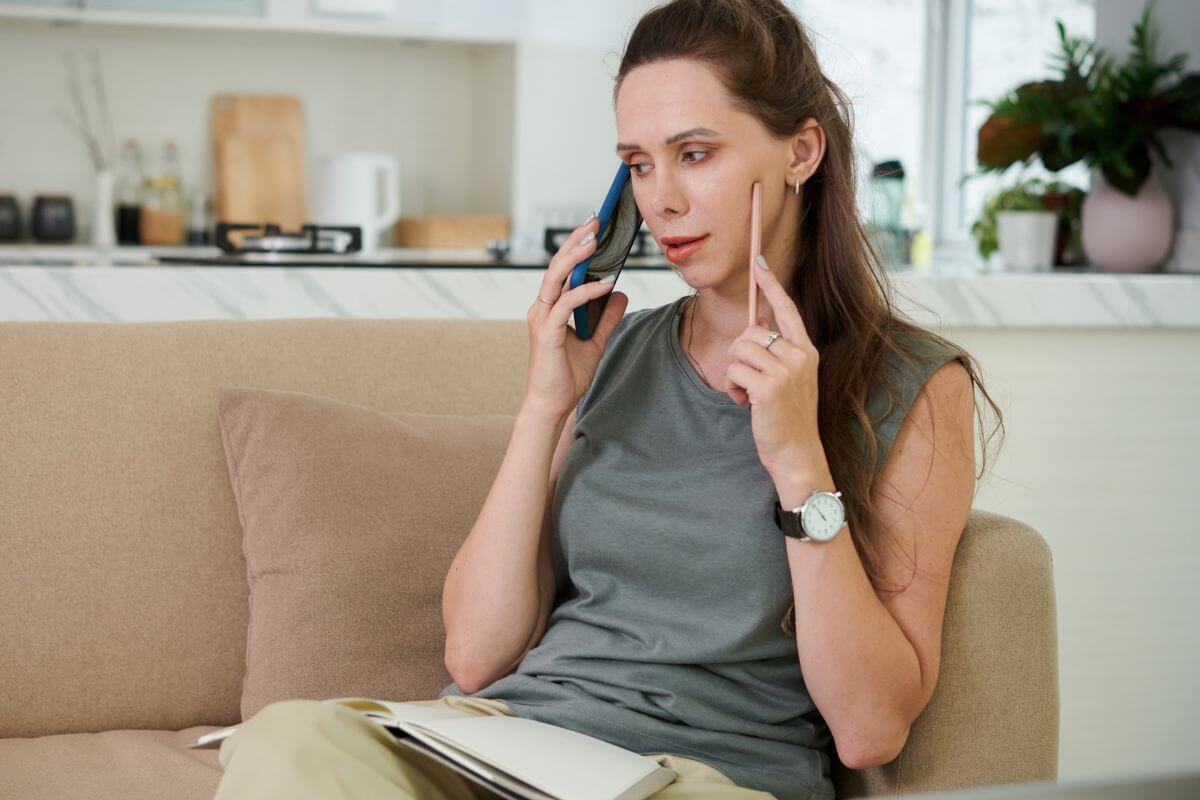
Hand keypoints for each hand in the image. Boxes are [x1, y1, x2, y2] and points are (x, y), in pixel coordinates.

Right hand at [524, 214, 628, 418]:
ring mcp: (542, 319)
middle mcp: (542, 308)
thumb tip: (621, 294)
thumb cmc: (567, 376)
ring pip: (556, 278)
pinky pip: (567, 304)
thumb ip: (607, 318)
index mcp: (550, 308)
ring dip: (576, 257)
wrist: (552, 404)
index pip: (562, 269)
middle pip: (556, 266)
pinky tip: (605, 283)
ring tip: (595, 240)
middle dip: (576, 241)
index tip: (594, 227)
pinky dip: (586, 292)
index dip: (575, 246)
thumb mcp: (596, 341)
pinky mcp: (547, 333)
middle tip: (595, 221)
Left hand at [725, 255, 824, 479]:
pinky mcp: (769, 387)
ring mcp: (786, 371)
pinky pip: (733, 370)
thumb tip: (757, 320)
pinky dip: (732, 387)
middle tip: (748, 379)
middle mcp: (799, 356)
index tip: (759, 263)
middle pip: (751, 331)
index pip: (787, 309)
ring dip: (734, 372)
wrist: (797, 452)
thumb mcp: (789, 377)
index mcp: (806, 350)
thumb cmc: (789, 415)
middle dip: (740, 353)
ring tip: (748, 392)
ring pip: (739, 349)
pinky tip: (745, 403)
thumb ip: (778, 350)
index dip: (772, 285)